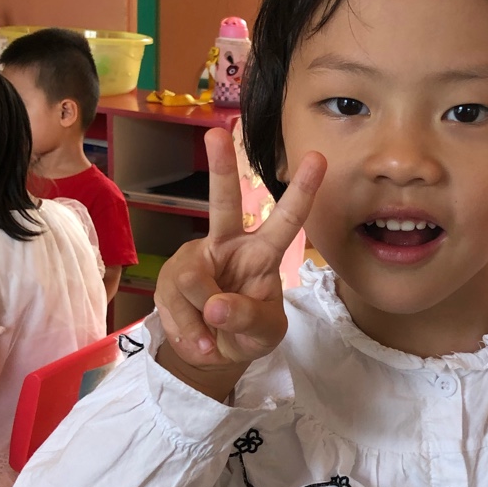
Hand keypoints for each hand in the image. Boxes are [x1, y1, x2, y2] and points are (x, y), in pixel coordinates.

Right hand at [155, 128, 324, 385]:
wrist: (212, 353)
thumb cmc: (248, 333)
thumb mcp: (262, 335)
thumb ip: (246, 319)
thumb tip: (214, 306)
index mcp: (263, 254)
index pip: (287, 221)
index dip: (301, 191)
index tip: (317, 157)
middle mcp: (229, 245)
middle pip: (224, 203)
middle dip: (221, 168)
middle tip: (218, 133)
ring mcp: (196, 258)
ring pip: (193, 279)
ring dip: (200, 318)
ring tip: (211, 341)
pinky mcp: (170, 275)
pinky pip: (173, 301)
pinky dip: (187, 331)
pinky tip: (197, 340)